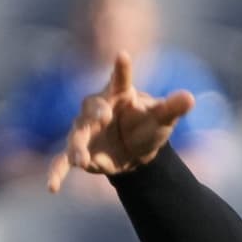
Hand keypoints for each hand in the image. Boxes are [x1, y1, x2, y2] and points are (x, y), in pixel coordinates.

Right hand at [45, 52, 193, 191]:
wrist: (135, 150)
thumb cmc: (146, 126)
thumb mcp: (162, 118)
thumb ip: (172, 107)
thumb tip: (190, 98)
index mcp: (119, 95)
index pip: (120, 80)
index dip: (122, 68)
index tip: (123, 55)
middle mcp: (98, 110)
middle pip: (92, 107)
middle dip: (95, 112)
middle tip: (102, 117)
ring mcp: (85, 130)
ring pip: (76, 135)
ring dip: (76, 146)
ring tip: (80, 160)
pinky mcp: (80, 150)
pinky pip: (63, 160)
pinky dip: (57, 172)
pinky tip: (52, 186)